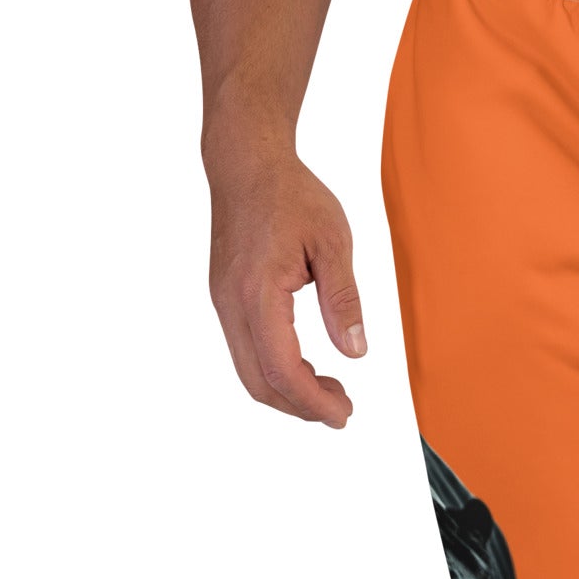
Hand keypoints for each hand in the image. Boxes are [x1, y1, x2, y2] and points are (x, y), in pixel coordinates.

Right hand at [205, 150, 365, 427]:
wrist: (245, 163)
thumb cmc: (290, 194)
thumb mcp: (332, 243)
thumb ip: (343, 301)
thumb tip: (355, 352)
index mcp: (257, 293)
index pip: (283, 369)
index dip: (313, 402)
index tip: (344, 415)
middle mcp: (231, 304)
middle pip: (259, 382)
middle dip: (301, 406)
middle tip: (342, 410)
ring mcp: (223, 303)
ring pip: (249, 372)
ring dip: (288, 392)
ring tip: (331, 391)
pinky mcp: (225, 299)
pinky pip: (246, 351)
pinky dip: (276, 370)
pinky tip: (307, 366)